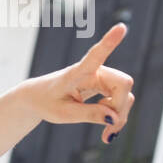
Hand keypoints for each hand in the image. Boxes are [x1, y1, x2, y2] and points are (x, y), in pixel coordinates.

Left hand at [25, 23, 134, 142]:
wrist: (37, 98)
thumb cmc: (46, 103)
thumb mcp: (63, 114)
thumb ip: (89, 115)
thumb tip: (114, 118)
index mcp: (76, 73)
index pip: (95, 56)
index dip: (109, 43)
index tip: (121, 27)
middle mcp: (93, 70)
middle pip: (123, 84)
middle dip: (120, 109)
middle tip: (107, 133)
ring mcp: (101, 77)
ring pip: (125, 94)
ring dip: (120, 116)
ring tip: (106, 134)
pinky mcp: (105, 85)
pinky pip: (121, 100)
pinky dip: (118, 116)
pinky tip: (108, 129)